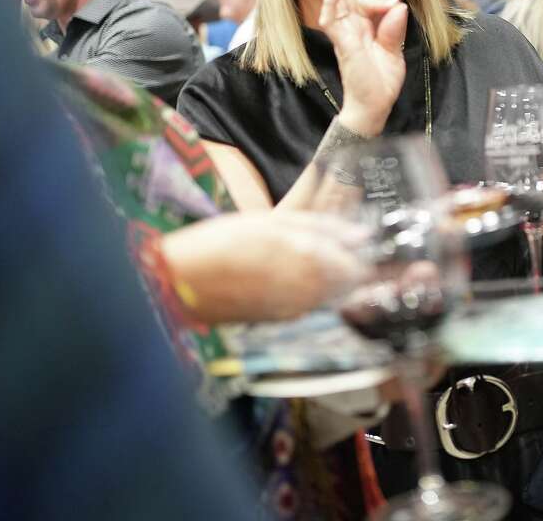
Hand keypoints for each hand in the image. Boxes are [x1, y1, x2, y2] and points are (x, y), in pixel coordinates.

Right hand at [161, 210, 371, 323]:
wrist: (177, 285)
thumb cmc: (220, 243)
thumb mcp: (273, 221)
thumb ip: (323, 228)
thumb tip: (361, 235)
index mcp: (312, 264)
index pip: (361, 267)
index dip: (365, 254)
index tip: (363, 241)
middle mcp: (309, 294)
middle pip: (349, 285)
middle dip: (350, 266)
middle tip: (341, 245)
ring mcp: (294, 311)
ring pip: (330, 296)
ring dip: (330, 278)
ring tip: (307, 255)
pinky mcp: (279, 321)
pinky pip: (308, 305)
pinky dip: (308, 289)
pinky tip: (286, 272)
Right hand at [320, 0, 408, 135]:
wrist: (374, 107)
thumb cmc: (381, 83)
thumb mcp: (394, 53)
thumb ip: (394, 30)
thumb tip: (398, 5)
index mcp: (363, 29)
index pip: (365, 2)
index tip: (395, 3)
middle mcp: (350, 28)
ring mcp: (344, 34)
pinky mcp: (341, 42)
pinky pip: (332, 18)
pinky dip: (333, 0)